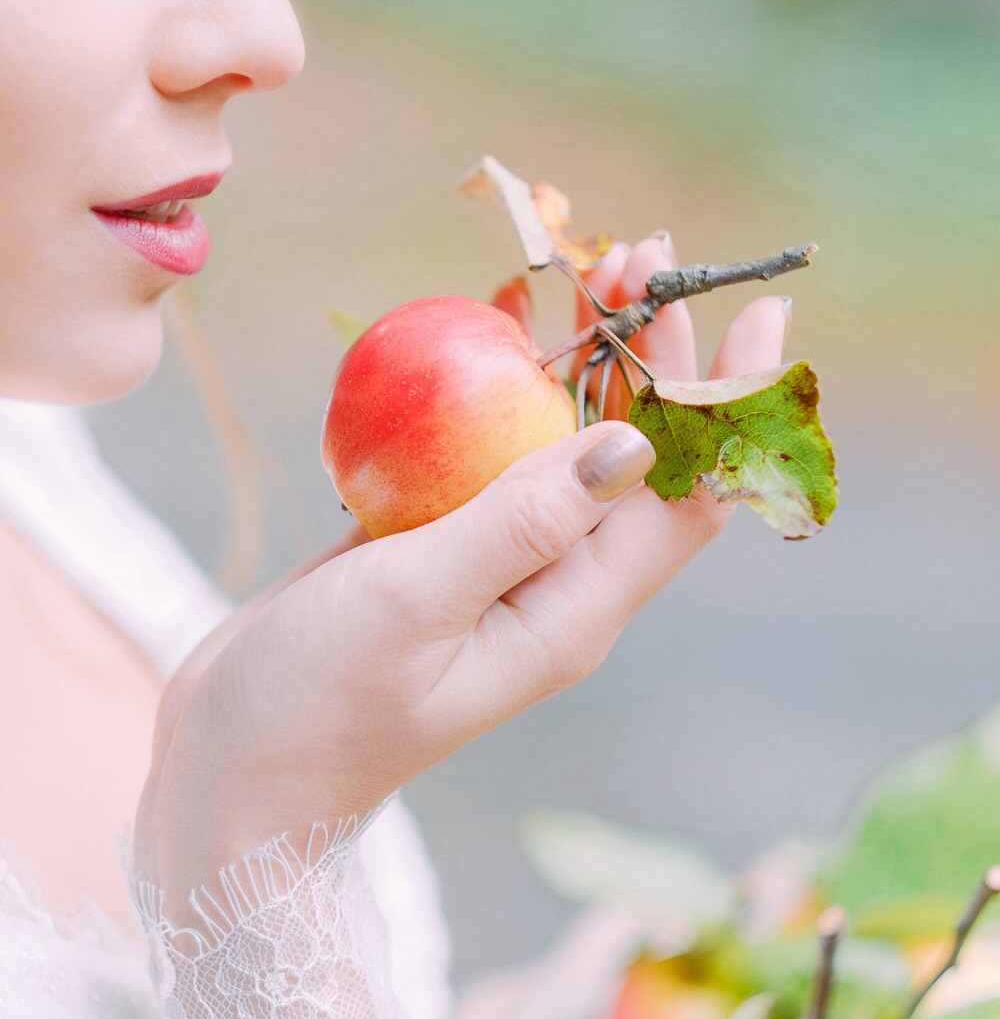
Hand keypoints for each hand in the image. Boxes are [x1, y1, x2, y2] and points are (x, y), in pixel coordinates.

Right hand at [135, 240, 787, 914]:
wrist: (236, 765)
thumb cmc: (318, 702)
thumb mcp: (415, 604)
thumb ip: (518, 524)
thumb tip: (631, 444)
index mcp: (574, 609)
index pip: (690, 498)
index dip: (731, 406)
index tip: (757, 314)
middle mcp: (556, 582)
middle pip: (639, 457)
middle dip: (655, 355)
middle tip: (641, 253)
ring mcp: (501, 561)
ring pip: (567, 444)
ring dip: (583, 358)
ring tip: (584, 266)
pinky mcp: (444, 544)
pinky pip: (495, 450)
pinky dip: (501, 384)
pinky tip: (497, 323)